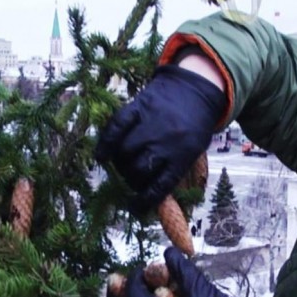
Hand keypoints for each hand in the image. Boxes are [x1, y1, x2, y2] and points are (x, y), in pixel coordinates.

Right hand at [95, 64, 225, 213]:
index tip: (135, 208)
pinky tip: (101, 155)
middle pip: (138, 170)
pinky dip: (105, 143)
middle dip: (131, 181)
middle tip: (130, 180)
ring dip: (118, 164)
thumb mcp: (194, 150)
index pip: (160, 186)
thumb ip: (174, 170)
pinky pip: (116, 127)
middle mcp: (166, 141)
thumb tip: (149, 196)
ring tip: (120, 166)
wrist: (196, 88)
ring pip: (125, 152)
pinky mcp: (138, 107)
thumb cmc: (195, 125)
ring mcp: (151, 123)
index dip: (144, 201)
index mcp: (184, 155)